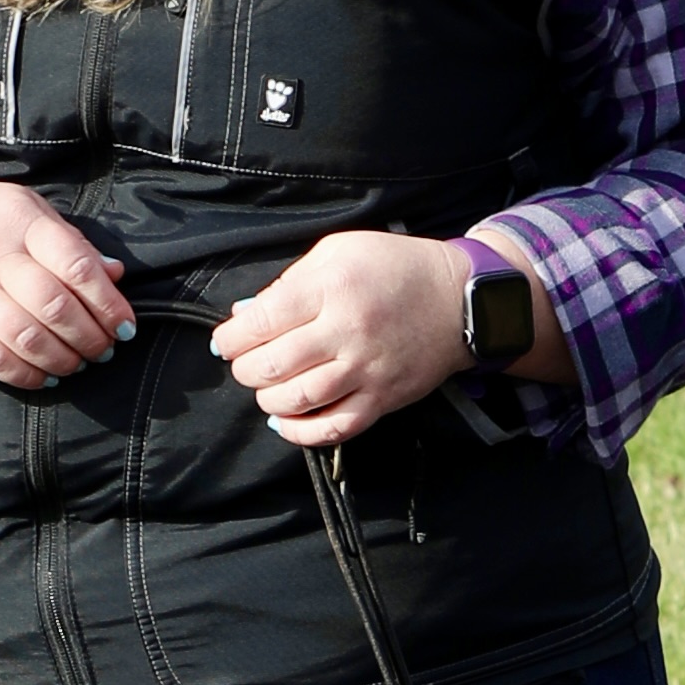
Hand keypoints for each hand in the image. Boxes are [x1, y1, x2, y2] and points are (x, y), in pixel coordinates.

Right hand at [0, 159, 129, 389]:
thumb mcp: (24, 211)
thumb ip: (70, 242)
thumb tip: (116, 274)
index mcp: (20, 221)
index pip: (76, 265)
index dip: (108, 303)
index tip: (125, 327)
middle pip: (53, 305)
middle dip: (90, 337)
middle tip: (104, 350)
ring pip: (24, 336)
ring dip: (61, 359)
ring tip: (77, 364)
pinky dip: (23, 374)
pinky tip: (43, 375)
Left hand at [212, 230, 473, 445]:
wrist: (459, 300)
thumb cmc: (396, 269)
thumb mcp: (339, 252)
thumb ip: (290, 281)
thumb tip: (246, 315)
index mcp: (332, 288)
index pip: (262, 322)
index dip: (231, 338)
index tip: (225, 341)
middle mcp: (348, 331)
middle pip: (273, 364)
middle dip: (245, 369)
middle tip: (245, 364)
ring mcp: (367, 369)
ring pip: (299, 399)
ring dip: (269, 399)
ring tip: (266, 388)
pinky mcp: (383, 398)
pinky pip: (336, 427)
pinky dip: (302, 433)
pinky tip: (286, 423)